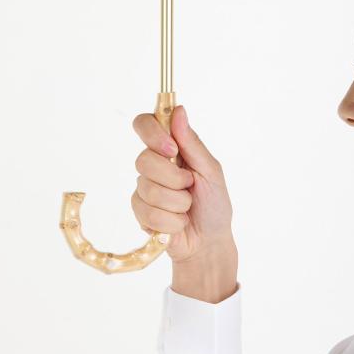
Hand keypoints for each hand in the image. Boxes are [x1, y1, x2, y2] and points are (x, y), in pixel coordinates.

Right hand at [131, 104, 235, 265]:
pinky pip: (147, 212)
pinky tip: (178, 223)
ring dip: (177, 203)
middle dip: (173, 178)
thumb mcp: (211, 171)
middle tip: (189, 186)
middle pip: (143, 159)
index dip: (151, 133)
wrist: (209, 243)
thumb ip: (192, 143)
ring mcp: (144, 187)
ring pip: (148, 189)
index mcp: (170, 147)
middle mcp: (154, 164)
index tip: (170, 148)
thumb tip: (179, 110)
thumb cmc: (214, 204)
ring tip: (187, 208)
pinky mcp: (140, 211)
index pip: (144, 124)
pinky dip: (171, 221)